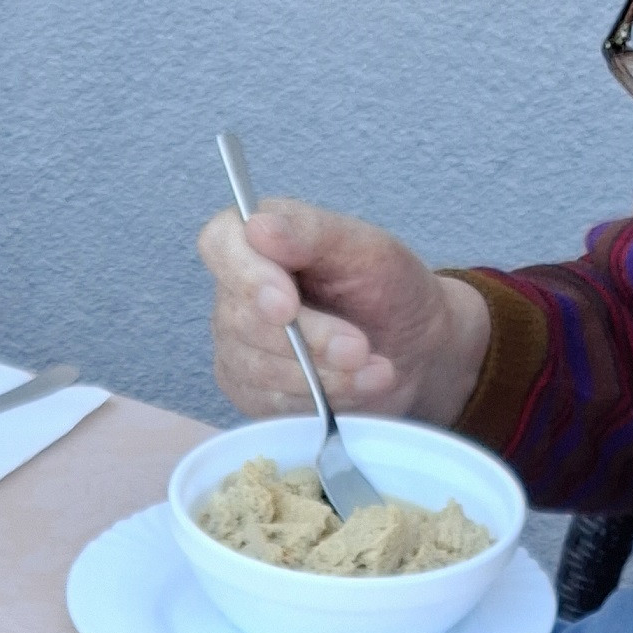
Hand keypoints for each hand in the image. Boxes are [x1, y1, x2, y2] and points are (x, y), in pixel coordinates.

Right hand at [192, 194, 489, 431]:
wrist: (412, 347)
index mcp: (255, 241)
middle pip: (241, 318)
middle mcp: (236, 294)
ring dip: (323, 375)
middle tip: (358, 347)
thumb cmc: (386, 287)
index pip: (220, 245)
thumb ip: (313, 232)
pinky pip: (273, 405)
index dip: (248, 276)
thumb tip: (257, 227)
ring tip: (375, 370)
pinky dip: (324, 400)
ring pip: (258, 368)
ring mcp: (239, 348)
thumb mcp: (366, 248)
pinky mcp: (254, 394)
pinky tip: (361, 387)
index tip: (287, 304)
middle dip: (307, 339)